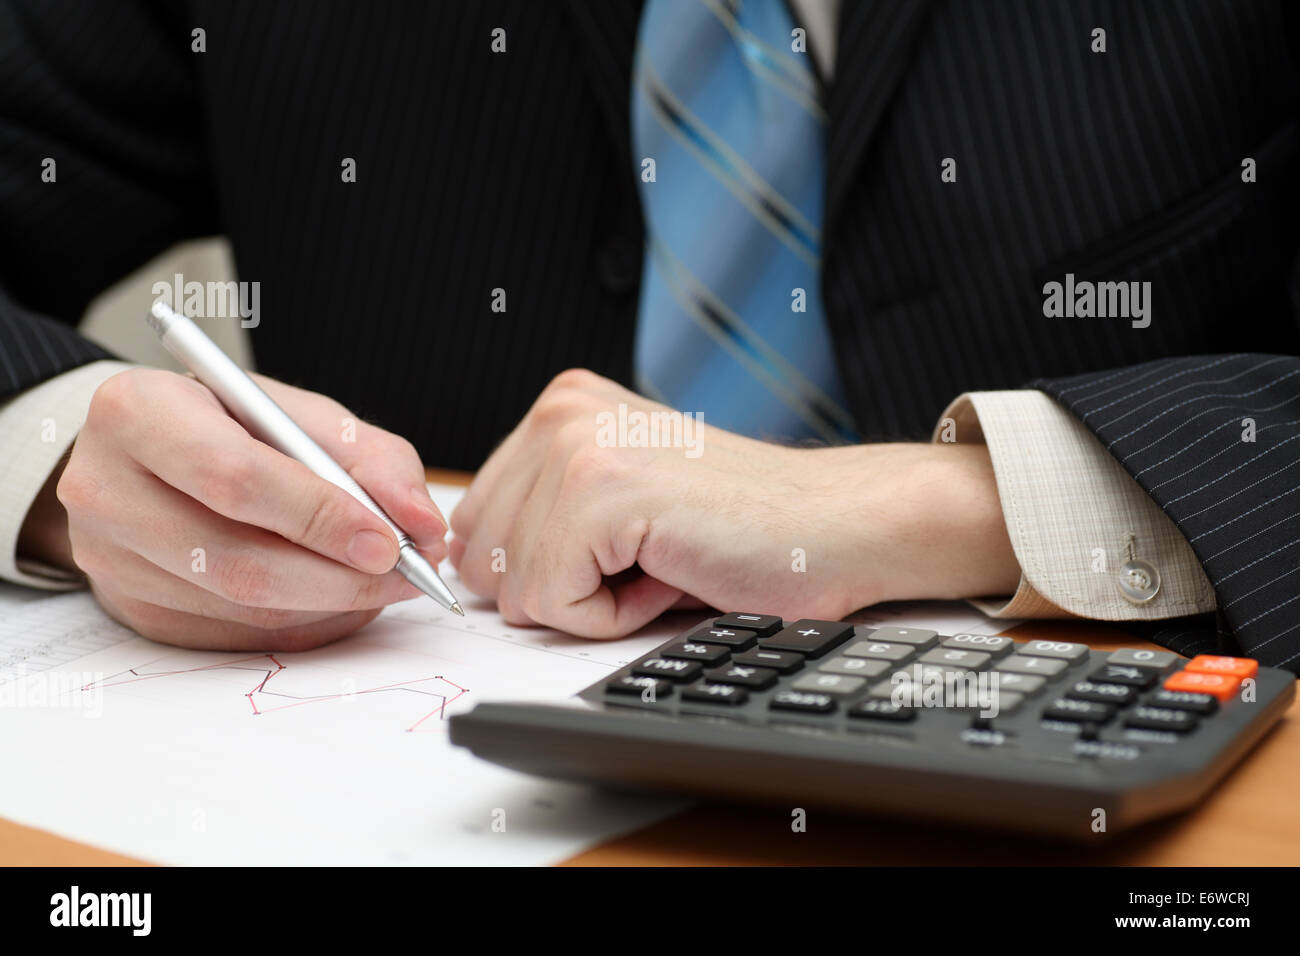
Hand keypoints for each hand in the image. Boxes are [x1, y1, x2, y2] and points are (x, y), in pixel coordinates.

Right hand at [20, 368, 447, 649]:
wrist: (138, 454)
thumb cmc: (224, 424)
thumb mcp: (294, 412)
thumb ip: (371, 457)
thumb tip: (424, 525)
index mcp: (139, 413)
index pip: (236, 478)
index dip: (321, 517)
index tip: (390, 540)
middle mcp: (107, 489)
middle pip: (237, 560)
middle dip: (339, 576)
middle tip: (407, 572)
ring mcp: (112, 559)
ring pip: (243, 608)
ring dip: (332, 604)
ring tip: (383, 581)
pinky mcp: (132, 610)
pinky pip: (237, 635)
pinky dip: (305, 623)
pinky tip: (338, 598)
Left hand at [449, 369, 1020, 637]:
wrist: (838, 525)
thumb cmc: (742, 529)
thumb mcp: (619, 508)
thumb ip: (540, 517)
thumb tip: (459, 564)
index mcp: (559, 409)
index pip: (473, 525)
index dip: (540, 570)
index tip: (617, 554)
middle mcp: (559, 413)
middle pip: (480, 559)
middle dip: (559, 588)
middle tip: (646, 560)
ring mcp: (577, 445)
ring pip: (514, 587)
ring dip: (592, 603)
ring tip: (664, 560)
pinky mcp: (601, 491)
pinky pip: (553, 602)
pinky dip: (613, 617)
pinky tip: (671, 571)